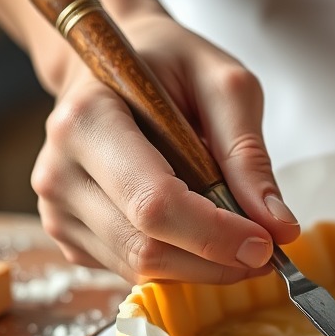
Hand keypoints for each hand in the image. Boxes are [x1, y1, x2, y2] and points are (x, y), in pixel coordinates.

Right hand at [31, 10, 299, 282]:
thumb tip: (278, 226)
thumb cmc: (170, 65)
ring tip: (240, 237)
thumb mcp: (224, 84)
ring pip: (139, 268)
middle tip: (268, 249)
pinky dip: (178, 263)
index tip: (268, 243)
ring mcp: (56, 209)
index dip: (215, 234)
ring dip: (202, 267)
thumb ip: (249, 154)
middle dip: (217, 259)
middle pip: (145, 247)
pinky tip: (199, 230)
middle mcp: (59, 170)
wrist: (112, 65)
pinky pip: (130, 270)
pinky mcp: (67, 235)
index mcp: (88, 119)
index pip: (154, 203)